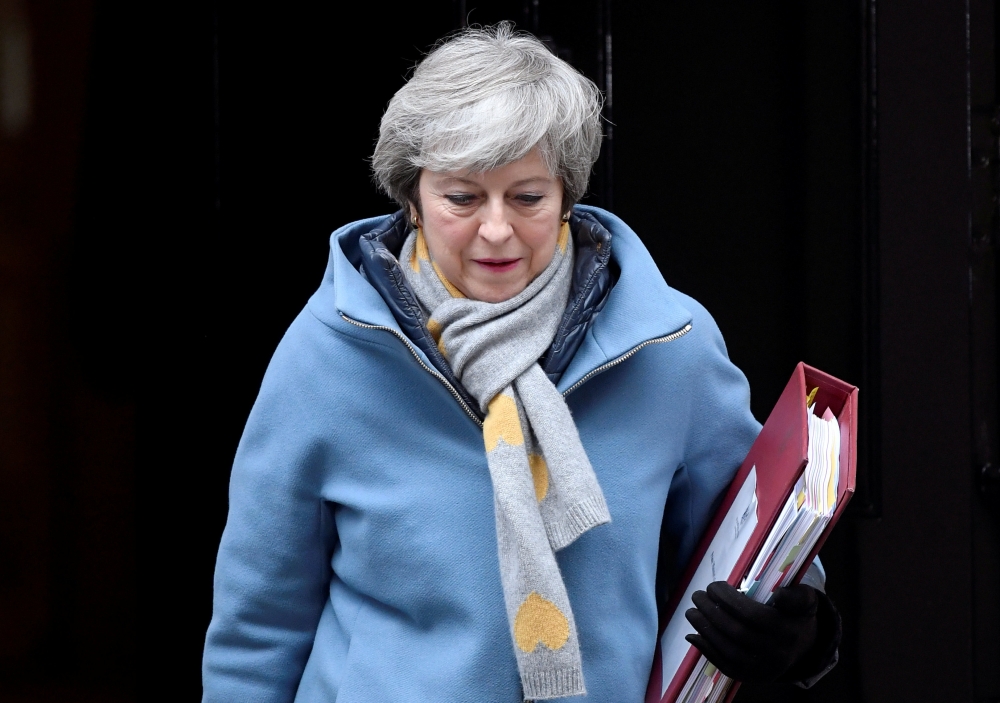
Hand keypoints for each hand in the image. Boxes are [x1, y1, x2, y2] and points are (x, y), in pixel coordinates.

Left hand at [684, 581, 818, 682]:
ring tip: (691, 612)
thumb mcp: (805, 600)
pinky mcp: (751, 677)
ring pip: (728, 650)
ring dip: (704, 629)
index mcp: (787, 631)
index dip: (728, 599)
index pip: (751, 615)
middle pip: (736, 632)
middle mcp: (775, 654)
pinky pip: (725, 666)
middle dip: (711, 612)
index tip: (713, 586)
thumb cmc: (796, 616)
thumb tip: (778, 594)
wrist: (802, 648)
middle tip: (697, 595)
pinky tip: (693, 635)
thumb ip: (796, 595)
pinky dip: (706, 650)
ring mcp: (762, 669)